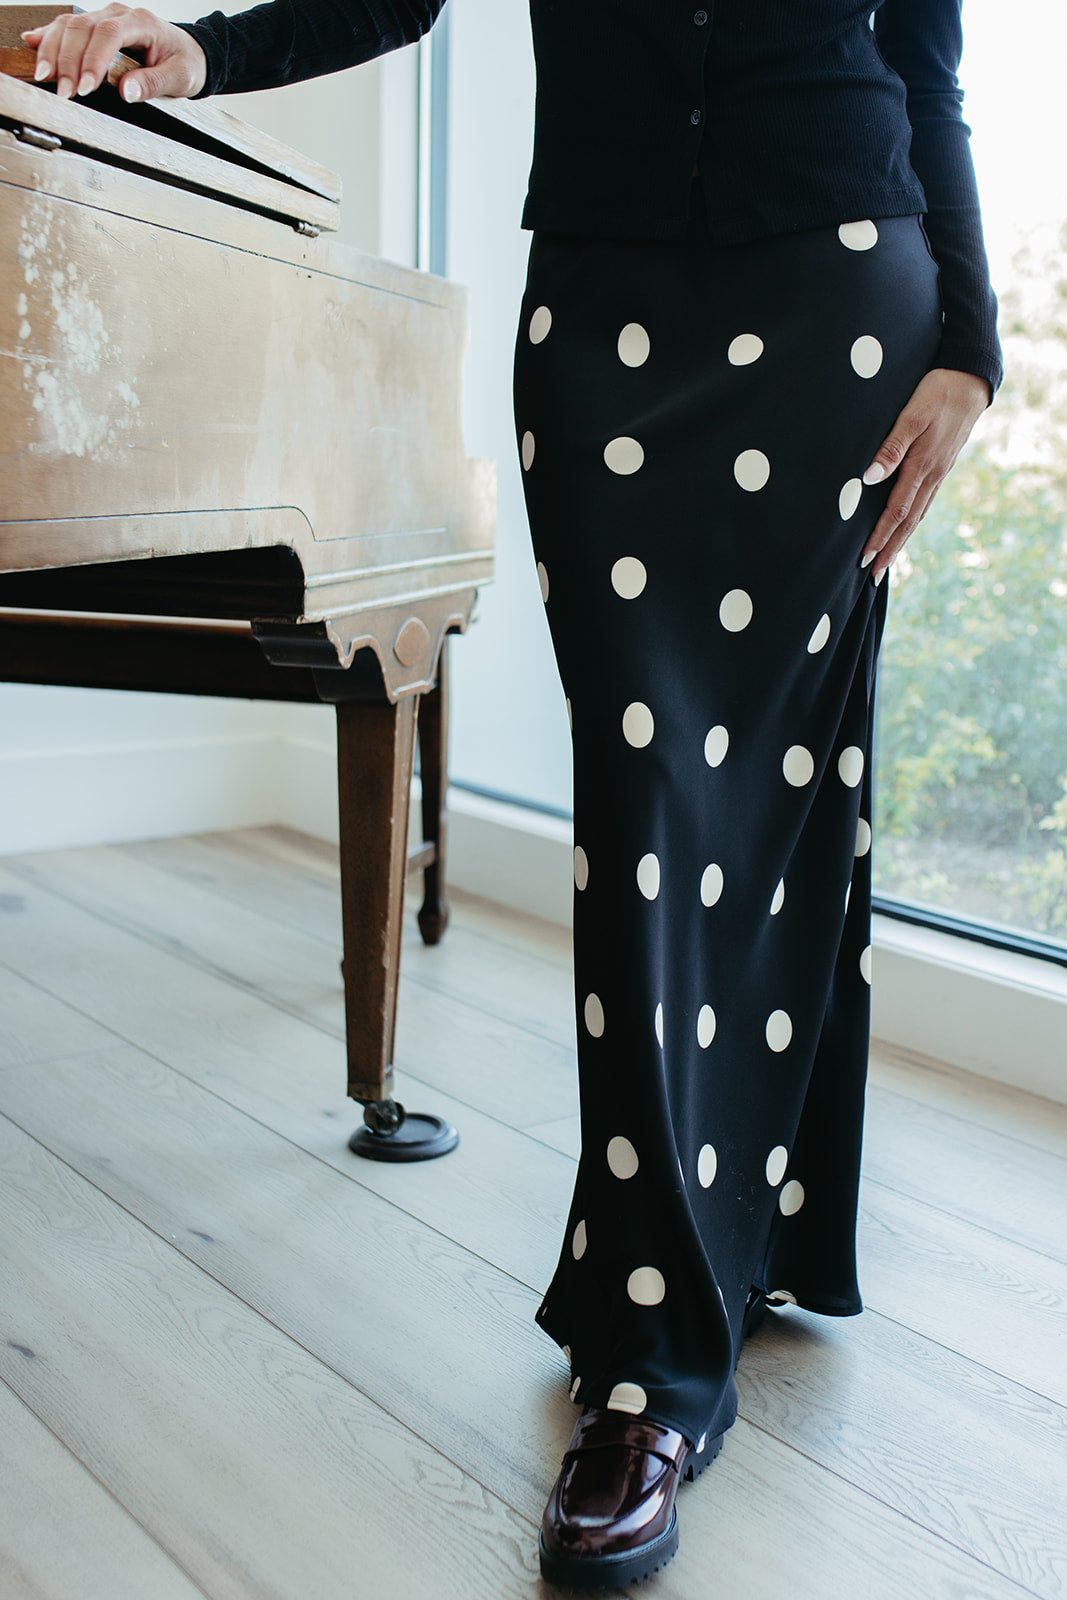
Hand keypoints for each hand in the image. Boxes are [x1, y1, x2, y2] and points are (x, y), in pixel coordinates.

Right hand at [21, 4, 206, 102]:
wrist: (190, 51)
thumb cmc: (186, 62)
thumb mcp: (179, 77)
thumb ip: (153, 83)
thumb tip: (125, 91)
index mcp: (141, 23)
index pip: (109, 35)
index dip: (93, 60)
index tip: (86, 87)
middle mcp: (118, 14)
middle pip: (82, 28)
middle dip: (68, 61)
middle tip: (64, 92)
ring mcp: (104, 17)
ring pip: (69, 25)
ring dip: (53, 50)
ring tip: (45, 77)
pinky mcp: (95, 26)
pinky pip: (67, 26)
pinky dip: (48, 35)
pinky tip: (32, 43)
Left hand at [859, 368, 991, 583]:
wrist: (971, 380)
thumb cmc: (937, 392)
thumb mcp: (912, 413)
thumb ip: (891, 446)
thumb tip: (870, 477)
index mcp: (922, 465)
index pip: (896, 511)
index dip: (879, 536)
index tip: (864, 558)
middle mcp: (932, 475)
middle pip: (908, 521)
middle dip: (889, 549)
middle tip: (873, 576)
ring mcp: (939, 472)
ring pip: (918, 515)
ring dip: (900, 540)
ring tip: (886, 561)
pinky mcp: (941, 466)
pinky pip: (925, 502)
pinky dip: (913, 521)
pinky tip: (906, 528)